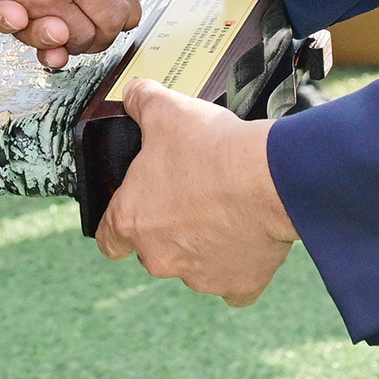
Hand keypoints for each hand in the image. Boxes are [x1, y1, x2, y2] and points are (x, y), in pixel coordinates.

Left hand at [96, 77, 299, 305]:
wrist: (270, 179)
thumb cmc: (211, 149)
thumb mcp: (167, 112)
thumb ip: (141, 101)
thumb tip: (132, 92)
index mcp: (132, 220)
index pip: (108, 240)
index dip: (118, 225)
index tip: (136, 212)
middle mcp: (159, 257)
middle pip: (153, 252)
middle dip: (169, 230)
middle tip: (193, 197)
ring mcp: (199, 276)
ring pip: (194, 266)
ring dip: (204, 245)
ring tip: (227, 209)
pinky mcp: (238, 286)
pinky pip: (235, 286)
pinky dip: (241, 267)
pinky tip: (250, 240)